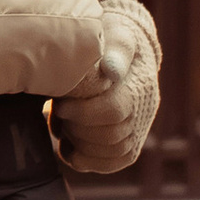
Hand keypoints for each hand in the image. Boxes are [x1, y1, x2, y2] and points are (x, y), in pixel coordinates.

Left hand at [53, 0, 158, 175]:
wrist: (118, 53)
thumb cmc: (111, 40)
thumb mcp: (116, 35)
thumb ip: (115, 50)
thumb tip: (111, 70)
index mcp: (138, 88)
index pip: (114, 111)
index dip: (83, 112)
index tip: (59, 103)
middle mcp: (141, 114)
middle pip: (111, 137)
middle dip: (78, 128)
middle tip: (58, 112)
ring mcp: (134, 131)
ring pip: (112, 154)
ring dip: (80, 144)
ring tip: (62, 125)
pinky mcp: (123, 144)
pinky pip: (111, 164)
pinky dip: (86, 161)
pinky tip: (67, 146)